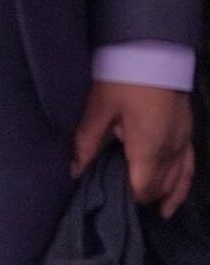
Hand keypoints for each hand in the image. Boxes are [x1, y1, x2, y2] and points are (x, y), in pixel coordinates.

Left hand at [76, 79, 197, 215]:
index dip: (129, 197)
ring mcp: (183, 141)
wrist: (153, 52)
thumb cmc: (122, 79)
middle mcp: (172, 149)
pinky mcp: (188, 132)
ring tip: (159, 212)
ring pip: (181, 179)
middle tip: (126, 203)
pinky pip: (190, 165)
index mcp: (149, 148)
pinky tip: (178, 192)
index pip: (143, 187)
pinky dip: (184, 182)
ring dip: (169, 195)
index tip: (112, 201)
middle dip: (146, 196)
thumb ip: (87, 143)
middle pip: (161, 185)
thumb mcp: (98, 109)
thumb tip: (74, 171)